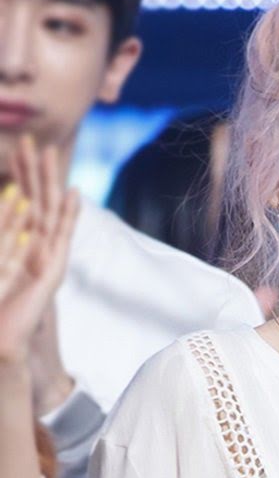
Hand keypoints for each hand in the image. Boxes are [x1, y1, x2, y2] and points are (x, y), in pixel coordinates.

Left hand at [0, 137, 78, 406]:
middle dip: (33, 170)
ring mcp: (47, 258)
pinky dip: (68, 215)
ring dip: (50, 182)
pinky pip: (62, 237)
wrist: (1, 338)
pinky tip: (72, 194)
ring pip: (48, 211)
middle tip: (33, 139)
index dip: (18, 176)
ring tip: (51, 153)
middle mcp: (34, 248)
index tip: (14, 148)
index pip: (19, 202)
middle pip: (36, 200)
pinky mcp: (54, 270)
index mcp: (17, 245)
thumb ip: (1, 234)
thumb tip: (5, 203)